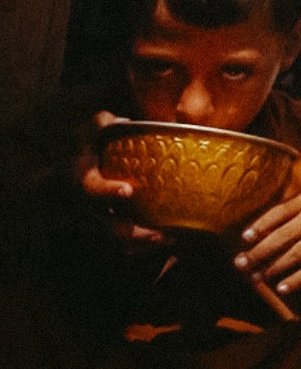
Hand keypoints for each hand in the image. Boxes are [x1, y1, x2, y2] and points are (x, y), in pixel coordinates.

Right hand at [76, 111, 167, 247]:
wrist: (60, 184)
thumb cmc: (84, 152)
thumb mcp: (88, 133)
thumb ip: (103, 124)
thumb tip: (125, 120)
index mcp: (82, 180)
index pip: (90, 188)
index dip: (106, 191)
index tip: (127, 190)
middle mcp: (87, 207)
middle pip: (108, 227)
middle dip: (134, 233)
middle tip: (162, 234)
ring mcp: (96, 222)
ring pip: (118, 242)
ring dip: (144, 244)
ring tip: (171, 239)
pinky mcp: (107, 231)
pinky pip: (124, 246)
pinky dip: (143, 248)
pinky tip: (168, 242)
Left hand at [236, 194, 300, 296]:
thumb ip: (284, 220)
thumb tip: (250, 241)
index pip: (280, 211)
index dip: (262, 224)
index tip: (244, 238)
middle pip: (285, 235)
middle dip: (261, 251)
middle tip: (241, 264)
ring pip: (298, 252)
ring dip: (275, 267)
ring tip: (257, 278)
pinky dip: (297, 279)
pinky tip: (282, 289)